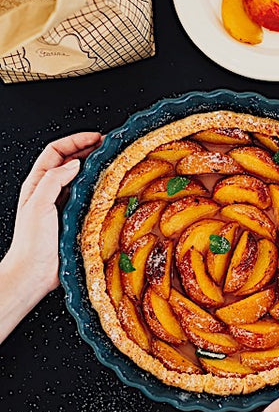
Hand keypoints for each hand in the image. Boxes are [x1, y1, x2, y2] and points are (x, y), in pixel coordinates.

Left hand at [0, 132, 101, 341]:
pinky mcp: (76, 219)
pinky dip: (102, 190)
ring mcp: (64, 205)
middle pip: (71, 161)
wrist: (34, 274)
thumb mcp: (38, 204)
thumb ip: (54, 180)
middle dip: (90, 150)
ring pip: (83, 179)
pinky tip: (113, 189)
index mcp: (38, 183)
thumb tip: (75, 164)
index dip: (75, 141)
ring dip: (97, 169)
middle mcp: (51, 191)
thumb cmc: (31, 242)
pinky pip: (91, 199)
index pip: (56, 151)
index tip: (95, 137)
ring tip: (114, 163)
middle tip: (110, 146)